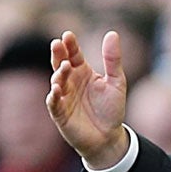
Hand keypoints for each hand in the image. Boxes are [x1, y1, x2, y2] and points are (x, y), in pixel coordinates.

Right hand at [47, 31, 129, 169]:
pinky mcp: (60, 114)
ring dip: (59, 73)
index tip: (68, 35)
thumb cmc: (112, 109)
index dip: (70, 44)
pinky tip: (56, 89)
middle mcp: (70, 81)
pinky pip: (54, 103)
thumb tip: (111, 33)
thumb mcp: (117, 82)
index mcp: (82, 71)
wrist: (109, 138)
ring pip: (56, 81)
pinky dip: (54, 96)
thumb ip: (113, 59)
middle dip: (58, 54)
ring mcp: (64, 97)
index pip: (73, 53)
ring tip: (65, 66)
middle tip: (57, 44)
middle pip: (60, 63)